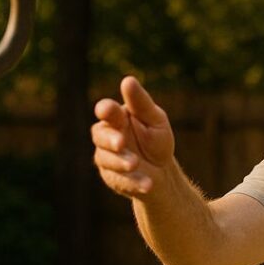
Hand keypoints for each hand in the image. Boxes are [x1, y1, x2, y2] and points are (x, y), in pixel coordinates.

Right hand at [92, 76, 174, 198]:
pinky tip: (148, 184)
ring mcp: (107, 159)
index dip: (105, 111)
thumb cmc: (156, 140)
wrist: (163, 173)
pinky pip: (120, 180)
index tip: (106, 110)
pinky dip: (134, 182)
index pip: (106, 111)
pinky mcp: (112, 178)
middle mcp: (107, 137)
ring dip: (121, 162)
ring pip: (107, 159)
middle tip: (121, 142)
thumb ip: (141, 103)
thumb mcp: (155, 120)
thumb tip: (127, 80)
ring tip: (136, 164)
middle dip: (110, 139)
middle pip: (100, 135)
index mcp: (116, 118)